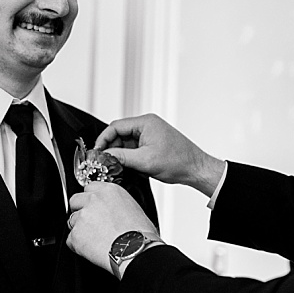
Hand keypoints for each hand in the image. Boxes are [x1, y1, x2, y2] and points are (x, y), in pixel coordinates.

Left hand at [67, 182, 156, 273]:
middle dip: (80, 210)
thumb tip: (111, 210)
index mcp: (109, 191)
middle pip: (75, 200)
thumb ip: (116, 204)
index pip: (90, 187)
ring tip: (96, 239)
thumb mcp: (134, 209)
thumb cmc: (141, 234)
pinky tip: (93, 249)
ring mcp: (82, 217)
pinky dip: (78, 245)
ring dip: (80, 229)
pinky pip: (71, 240)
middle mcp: (93, 200)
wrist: (136, 251)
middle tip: (91, 223)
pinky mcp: (75, 235)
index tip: (94, 206)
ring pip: (72, 221)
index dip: (91, 199)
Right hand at [93, 113, 224, 194]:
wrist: (196, 169)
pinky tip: (133, 168)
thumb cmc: (179, 162)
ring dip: (122, 155)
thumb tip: (105, 155)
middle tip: (106, 162)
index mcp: (146, 123)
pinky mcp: (153, 144)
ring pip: (126, 143)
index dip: (103, 139)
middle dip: (112, 148)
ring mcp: (150, 134)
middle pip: (119, 134)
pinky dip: (131, 158)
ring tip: (121, 167)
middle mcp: (148, 125)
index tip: (97, 152)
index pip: (115, 126)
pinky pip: (135, 148)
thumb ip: (122, 157)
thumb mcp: (145, 161)